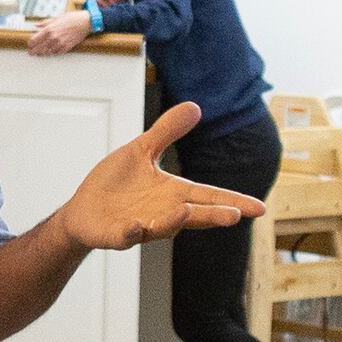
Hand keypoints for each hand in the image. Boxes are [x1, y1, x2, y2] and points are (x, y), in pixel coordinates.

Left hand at [27, 10, 92, 55]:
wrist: (85, 22)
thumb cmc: (71, 18)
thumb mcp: (56, 18)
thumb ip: (44, 23)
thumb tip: (36, 25)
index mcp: (49, 29)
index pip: (35, 39)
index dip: (30, 43)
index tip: (29, 45)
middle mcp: (53, 37)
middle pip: (39, 47)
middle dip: (34, 50)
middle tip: (31, 52)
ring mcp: (60, 43)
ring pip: (47, 52)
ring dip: (42, 53)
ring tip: (38, 54)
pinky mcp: (67, 47)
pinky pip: (57, 53)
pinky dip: (52, 53)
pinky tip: (49, 53)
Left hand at [57, 104, 259, 249]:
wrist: (83, 210)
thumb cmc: (116, 183)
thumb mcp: (141, 151)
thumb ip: (167, 132)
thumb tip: (195, 106)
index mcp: (172, 193)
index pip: (208, 196)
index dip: (232, 201)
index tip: (259, 208)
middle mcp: (162, 212)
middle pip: (193, 214)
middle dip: (213, 215)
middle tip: (236, 216)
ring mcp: (140, 225)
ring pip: (162, 226)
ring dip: (174, 221)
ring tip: (186, 211)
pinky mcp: (117, 234)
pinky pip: (126, 235)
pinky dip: (132, 232)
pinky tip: (137, 227)